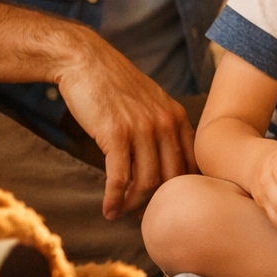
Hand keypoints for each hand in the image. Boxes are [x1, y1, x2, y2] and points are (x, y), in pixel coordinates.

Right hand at [55, 31, 196, 218]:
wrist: (85, 61)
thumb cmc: (115, 85)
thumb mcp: (151, 102)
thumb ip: (165, 128)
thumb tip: (169, 162)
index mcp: (177, 117)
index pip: (191, 164)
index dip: (181, 190)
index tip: (168, 204)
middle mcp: (165, 124)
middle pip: (172, 178)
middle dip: (158, 202)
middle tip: (143, 215)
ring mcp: (142, 129)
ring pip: (147, 183)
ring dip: (133, 205)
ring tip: (122, 214)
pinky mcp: (115, 134)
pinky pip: (120, 178)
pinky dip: (114, 199)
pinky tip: (108, 210)